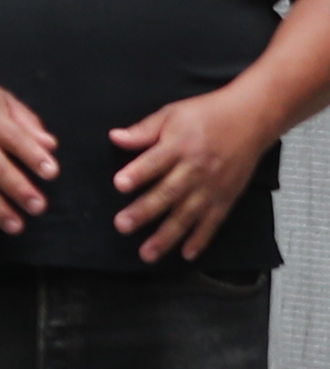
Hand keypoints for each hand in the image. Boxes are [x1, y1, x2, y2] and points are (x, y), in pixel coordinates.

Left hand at [113, 84, 261, 259]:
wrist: (252, 118)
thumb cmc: (209, 114)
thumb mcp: (172, 114)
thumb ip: (143, 130)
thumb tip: (115, 137)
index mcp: (179, 146)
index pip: (155, 162)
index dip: (138, 173)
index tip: (120, 184)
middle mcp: (196, 169)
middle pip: (168, 193)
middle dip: (144, 211)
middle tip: (123, 225)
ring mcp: (212, 186)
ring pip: (187, 215)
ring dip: (167, 236)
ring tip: (147, 253)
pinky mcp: (226, 198)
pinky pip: (213, 222)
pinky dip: (201, 239)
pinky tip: (186, 254)